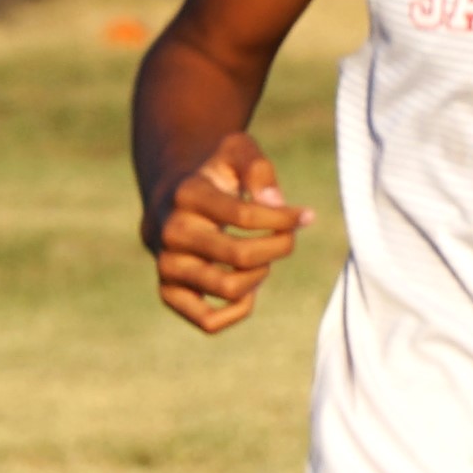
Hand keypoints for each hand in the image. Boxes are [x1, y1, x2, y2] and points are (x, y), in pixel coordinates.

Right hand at [146, 134, 312, 333]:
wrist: (171, 202)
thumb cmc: (216, 177)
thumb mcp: (236, 151)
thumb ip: (257, 167)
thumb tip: (274, 203)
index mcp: (188, 194)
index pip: (246, 216)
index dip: (285, 220)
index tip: (305, 216)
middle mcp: (172, 233)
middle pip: (241, 256)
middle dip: (278, 248)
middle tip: (285, 239)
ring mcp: (168, 266)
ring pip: (229, 289)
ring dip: (259, 276)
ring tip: (261, 259)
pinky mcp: (169, 293)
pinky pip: (209, 321)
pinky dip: (239, 309)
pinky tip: (248, 287)